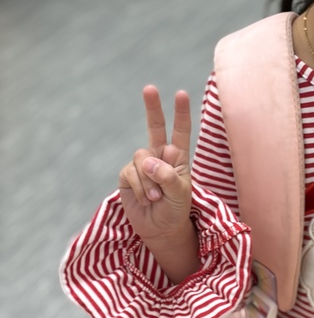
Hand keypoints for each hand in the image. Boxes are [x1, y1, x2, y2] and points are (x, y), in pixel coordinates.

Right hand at [118, 86, 192, 247]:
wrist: (160, 229)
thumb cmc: (176, 210)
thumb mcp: (180, 194)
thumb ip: (168, 176)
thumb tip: (148, 162)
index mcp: (178, 157)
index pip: (180, 131)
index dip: (181, 113)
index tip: (181, 94)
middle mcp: (159, 156)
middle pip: (155, 127)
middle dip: (152, 108)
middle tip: (150, 88)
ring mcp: (142, 164)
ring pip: (141, 158)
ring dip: (149, 180)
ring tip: (156, 197)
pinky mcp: (127, 175)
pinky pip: (131, 173)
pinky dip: (140, 187)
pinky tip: (146, 199)